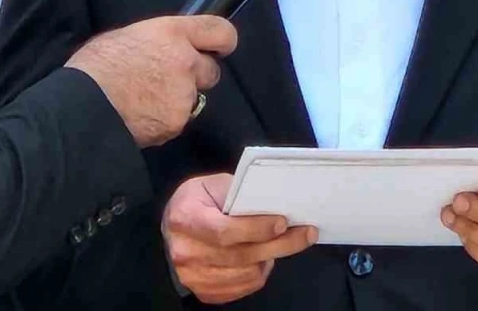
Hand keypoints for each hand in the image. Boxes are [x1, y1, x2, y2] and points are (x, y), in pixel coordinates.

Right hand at [66, 15, 237, 147]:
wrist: (81, 108)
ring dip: (178, 100)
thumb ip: (157, 41)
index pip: (220, 31)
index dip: (223, 41)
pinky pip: (178, 120)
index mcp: (172, 33)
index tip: (220, 48)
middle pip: (212, 70)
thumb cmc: (94, 68)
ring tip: (146, 101)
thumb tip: (164, 47)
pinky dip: (165, 121)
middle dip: (196, 77)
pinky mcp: (177, 122)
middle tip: (169, 81)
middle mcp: (186, 61)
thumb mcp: (126, 37)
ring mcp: (184, 94)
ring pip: (194, 98)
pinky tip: (141, 117)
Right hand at [163, 173, 317, 303]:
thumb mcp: (213, 185)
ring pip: (245, 274)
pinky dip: (259, 274)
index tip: (283, 222)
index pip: (225, 231)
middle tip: (306, 233)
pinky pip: (242, 288)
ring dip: (270, 259)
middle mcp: (186, 252)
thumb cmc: (197, 200)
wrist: (171, 227)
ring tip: (282, 243)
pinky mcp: (203, 291)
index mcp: (186, 219)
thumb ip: (239, 192)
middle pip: (241, 255)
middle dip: (279, 244)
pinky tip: (264, 259)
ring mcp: (193, 276)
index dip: (256, 228)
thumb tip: (275, 201)